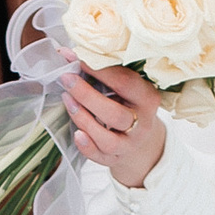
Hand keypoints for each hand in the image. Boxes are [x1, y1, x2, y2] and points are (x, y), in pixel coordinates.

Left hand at [66, 63, 167, 185]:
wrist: (140, 136)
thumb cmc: (129, 103)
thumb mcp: (127, 87)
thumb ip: (106, 73)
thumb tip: (70, 55)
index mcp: (148, 99)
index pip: (125, 83)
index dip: (99, 69)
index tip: (76, 57)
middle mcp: (142, 124)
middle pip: (115, 114)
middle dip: (87, 96)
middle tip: (66, 78)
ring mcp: (130, 145)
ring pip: (108, 140)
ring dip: (84, 120)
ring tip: (67, 100)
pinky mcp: (116, 159)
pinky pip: (101, 158)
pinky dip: (87, 147)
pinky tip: (76, 134)